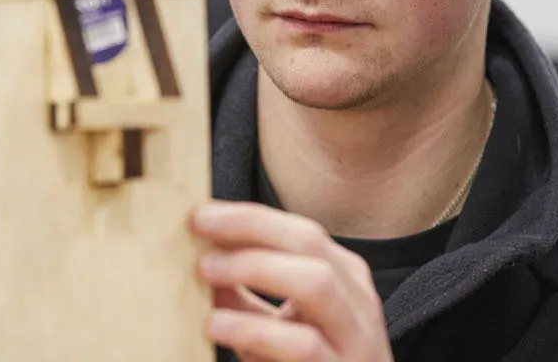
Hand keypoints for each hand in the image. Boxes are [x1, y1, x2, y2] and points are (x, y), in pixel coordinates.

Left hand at [190, 202, 393, 361]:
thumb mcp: (285, 329)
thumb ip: (248, 300)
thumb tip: (203, 262)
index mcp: (346, 278)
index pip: (300, 230)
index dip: (250, 217)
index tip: (202, 213)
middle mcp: (357, 300)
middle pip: (309, 242)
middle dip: (251, 227)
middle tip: (200, 225)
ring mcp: (356, 339)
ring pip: (316, 282)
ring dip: (256, 268)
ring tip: (206, 269)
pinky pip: (303, 345)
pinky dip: (256, 330)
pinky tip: (219, 324)